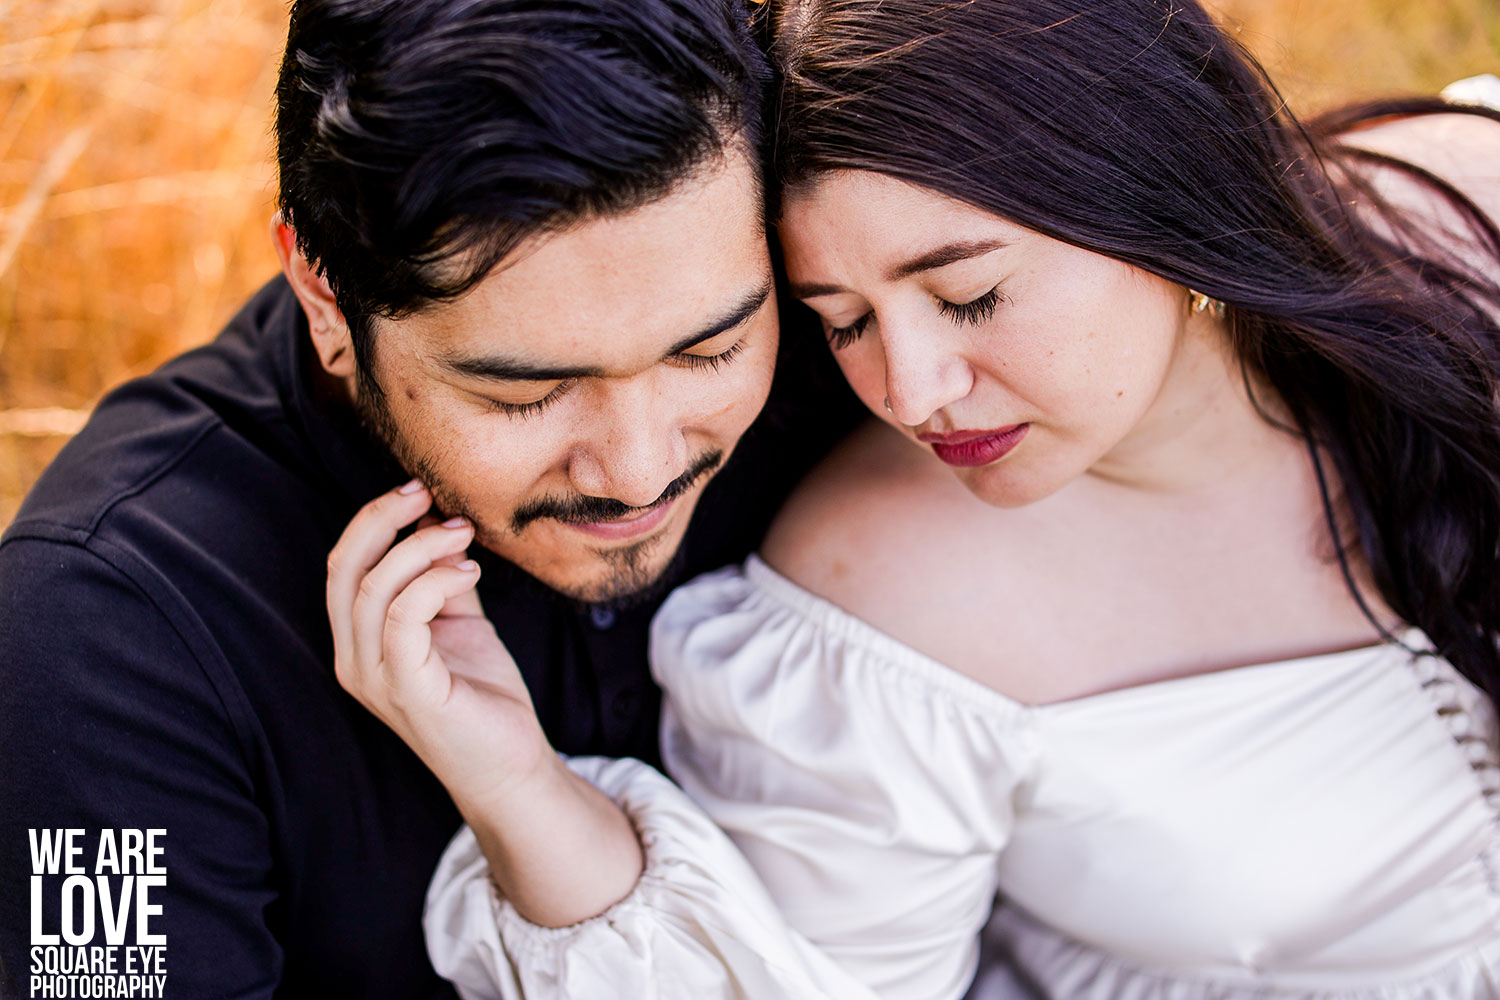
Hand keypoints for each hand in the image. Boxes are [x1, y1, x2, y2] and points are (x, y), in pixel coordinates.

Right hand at [326, 479, 555, 812]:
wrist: (510, 763)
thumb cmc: (482, 693)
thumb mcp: (459, 621)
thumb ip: (442, 577)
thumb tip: (441, 521)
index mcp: (358, 641)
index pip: (343, 565)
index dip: (373, 519)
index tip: (419, 490)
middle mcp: (353, 660)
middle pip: (344, 570)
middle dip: (382, 519)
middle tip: (427, 493)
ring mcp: (375, 679)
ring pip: (374, 589)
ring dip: (421, 548)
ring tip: (465, 535)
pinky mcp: (407, 692)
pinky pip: (404, 620)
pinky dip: (435, 582)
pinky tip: (469, 571)